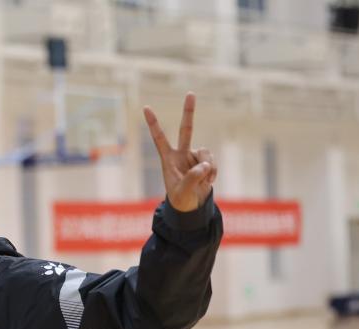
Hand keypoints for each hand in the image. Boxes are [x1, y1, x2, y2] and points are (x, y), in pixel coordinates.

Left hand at [143, 92, 217, 212]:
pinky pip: (213, 162)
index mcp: (168, 159)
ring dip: (208, 168)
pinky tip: (208, 181)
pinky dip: (213, 172)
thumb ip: (192, 178)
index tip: (146, 108)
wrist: (191, 205)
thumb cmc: (181, 199)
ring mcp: (194, 156)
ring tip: (202, 181)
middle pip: (186, 129)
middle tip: (190, 93)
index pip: (159, 138)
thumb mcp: (182, 192)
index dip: (153, 124)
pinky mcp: (205, 161)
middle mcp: (181, 153)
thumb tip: (204, 164)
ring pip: (206, 153)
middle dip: (188, 111)